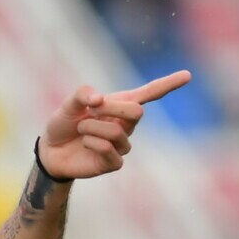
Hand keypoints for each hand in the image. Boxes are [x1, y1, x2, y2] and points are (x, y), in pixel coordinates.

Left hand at [38, 69, 191, 179]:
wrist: (50, 150)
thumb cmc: (64, 123)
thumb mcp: (69, 103)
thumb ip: (83, 94)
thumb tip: (99, 99)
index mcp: (120, 105)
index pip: (149, 93)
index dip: (168, 84)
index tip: (188, 75)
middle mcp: (126, 124)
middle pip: (137, 112)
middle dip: (111, 110)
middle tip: (89, 113)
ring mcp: (121, 145)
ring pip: (117, 132)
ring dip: (92, 128)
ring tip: (81, 130)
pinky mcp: (113, 163)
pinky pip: (109, 150)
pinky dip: (93, 143)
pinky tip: (85, 144)